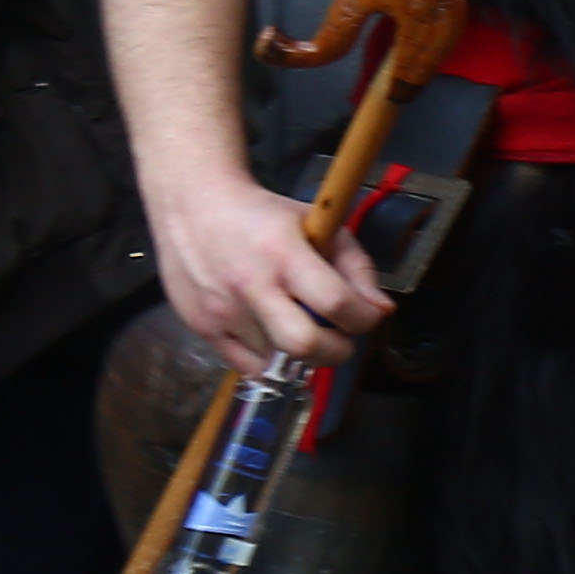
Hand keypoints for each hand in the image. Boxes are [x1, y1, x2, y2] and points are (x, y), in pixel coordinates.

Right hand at [147, 168, 394, 370]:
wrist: (193, 206)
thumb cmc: (262, 216)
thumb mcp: (318, 224)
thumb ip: (356, 266)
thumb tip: (381, 311)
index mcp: (284, 253)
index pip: (336, 303)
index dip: (363, 319)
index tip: (366, 315)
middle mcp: (250, 286)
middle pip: (304, 345)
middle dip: (335, 351)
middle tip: (338, 336)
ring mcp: (223, 311)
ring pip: (278, 362)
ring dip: (301, 354)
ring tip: (300, 326)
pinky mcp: (202, 327)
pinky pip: (248, 367)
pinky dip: (269, 361)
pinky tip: (272, 335)